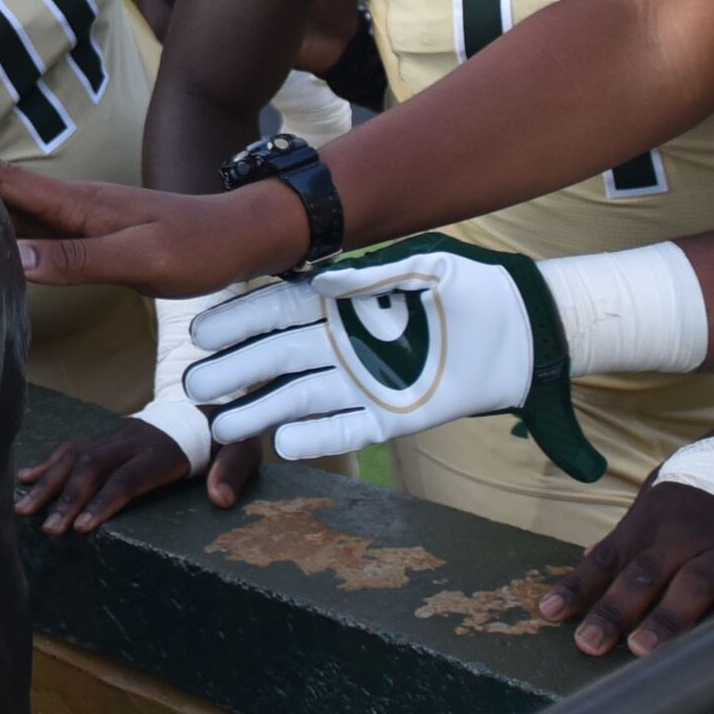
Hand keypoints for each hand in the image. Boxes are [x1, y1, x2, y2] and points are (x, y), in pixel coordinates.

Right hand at [1, 159, 305, 297]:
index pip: (4, 180)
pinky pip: (38, 229)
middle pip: (0, 191)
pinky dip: (8, 231)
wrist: (244, 237)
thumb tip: (8, 259)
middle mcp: (73, 203)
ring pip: (16, 210)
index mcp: (77, 204)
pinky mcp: (93, 233)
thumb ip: (75, 260)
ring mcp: (83, 217)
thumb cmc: (197, 249)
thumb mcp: (139, 262)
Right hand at [14, 420, 259, 534]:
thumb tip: (218, 499)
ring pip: (74, 456)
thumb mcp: (243, 450)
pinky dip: (47, 462)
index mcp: (164, 448)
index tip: (82, 527)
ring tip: (24, 510)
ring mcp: (116, 435)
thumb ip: (233, 472)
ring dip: (47, 483)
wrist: (210, 405)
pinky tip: (25, 479)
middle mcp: (133, 439)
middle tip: (48, 530)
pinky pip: (72, 446)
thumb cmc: (225, 437)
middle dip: (66, 499)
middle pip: (92, 467)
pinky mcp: (107, 435)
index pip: (127, 477)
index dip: (104, 501)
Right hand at [184, 235, 604, 479]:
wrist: (518, 331)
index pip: (278, 311)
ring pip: (300, 399)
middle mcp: (341, 345)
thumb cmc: (469, 289)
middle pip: (277, 360)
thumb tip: (321, 278)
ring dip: (261, 412)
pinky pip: (345, 431)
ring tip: (222, 426)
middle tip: (194, 386)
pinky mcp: (389, 418)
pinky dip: (317, 437)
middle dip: (235, 372)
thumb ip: (371, 276)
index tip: (203, 331)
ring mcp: (361, 383)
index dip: (240, 322)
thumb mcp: (423, 269)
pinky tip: (284, 444)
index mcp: (341, 304)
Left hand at [539, 478, 713, 655]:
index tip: (550, 614)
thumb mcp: (666, 499)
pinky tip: (707, 649)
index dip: (580, 586)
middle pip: (646, 571)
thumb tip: (590, 562)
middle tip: (589, 644)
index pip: (611, 555)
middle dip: (616, 609)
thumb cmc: (710, 495)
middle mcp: (690, 532)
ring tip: (641, 651)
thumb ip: (632, 536)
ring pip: (695, 585)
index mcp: (656, 516)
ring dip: (667, 619)